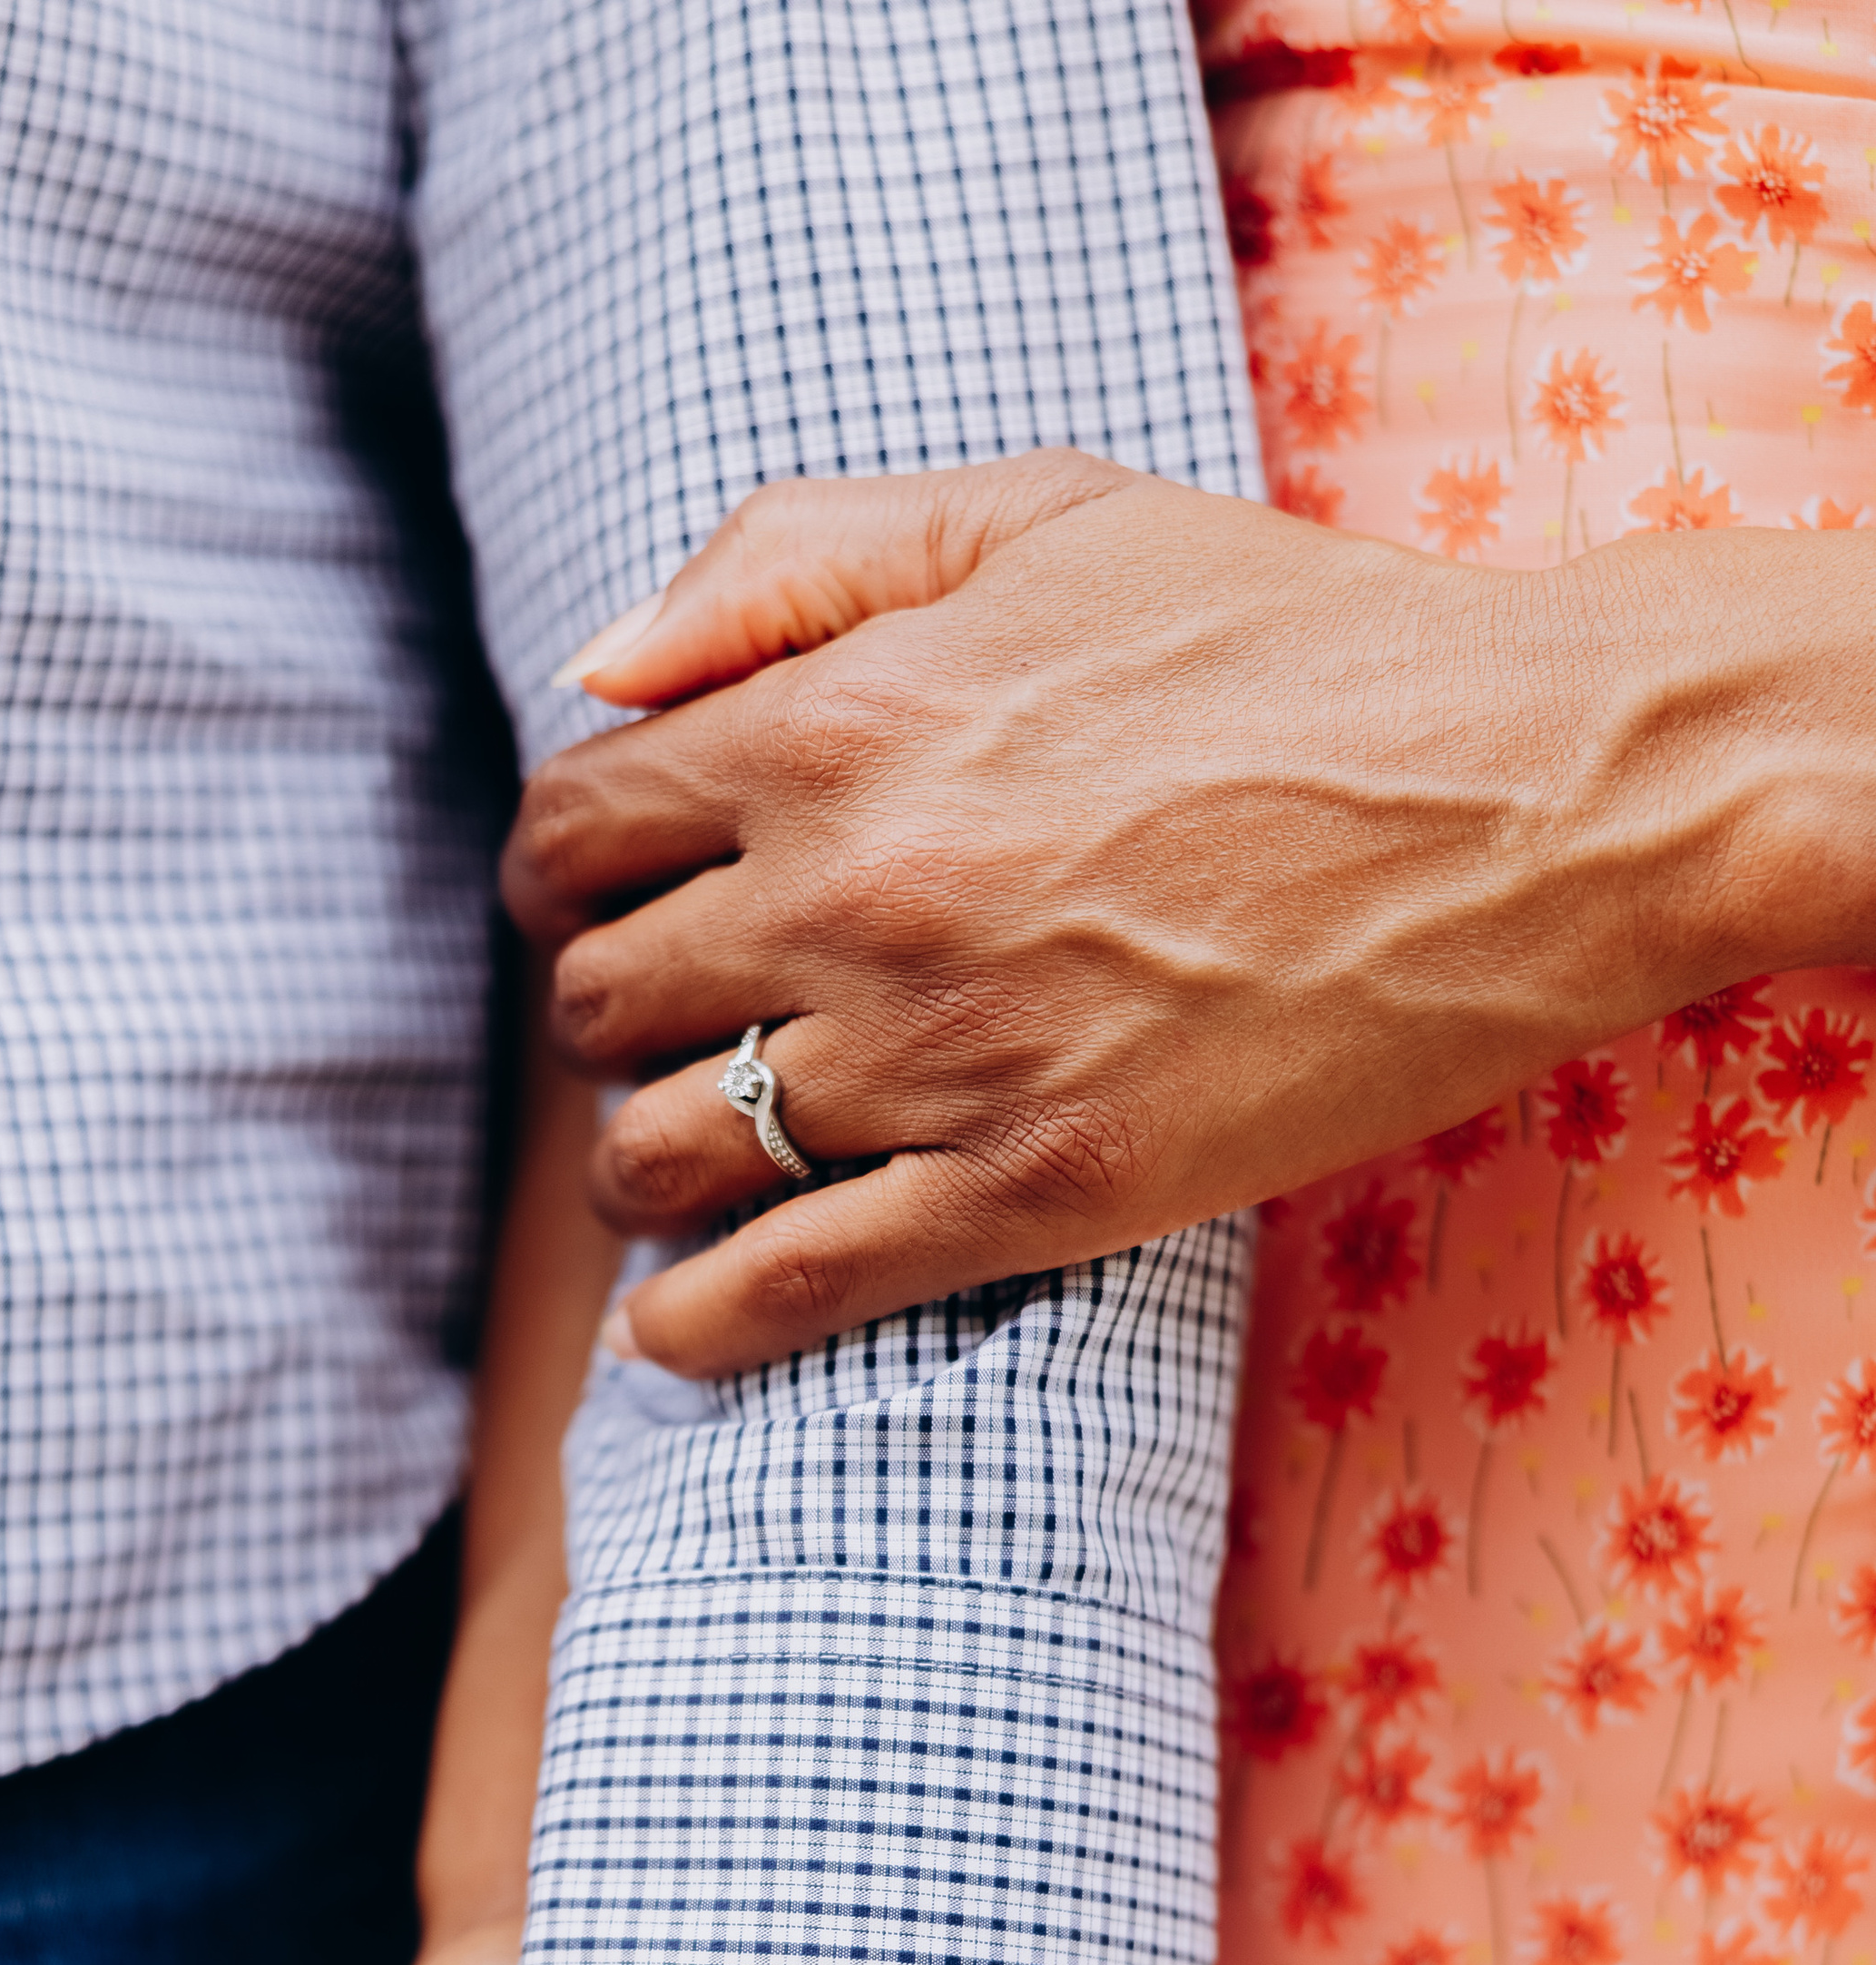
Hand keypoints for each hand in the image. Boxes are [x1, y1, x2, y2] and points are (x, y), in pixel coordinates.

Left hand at [507, 453, 1863, 1375]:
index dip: (569, 882)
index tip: (619, 907)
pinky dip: (697, 1324)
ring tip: (696, 1165)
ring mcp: (939, 1055)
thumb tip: (590, 670)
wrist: (1524, 797)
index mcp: (836, 720)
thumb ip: (789, 561)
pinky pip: (782, 1290)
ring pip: (662, 1157)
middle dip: (612, 1021)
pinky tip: (683, 1324)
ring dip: (648, 1170)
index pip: (570, 835)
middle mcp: (852, 892)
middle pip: (596, 1005)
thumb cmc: (1289, 638)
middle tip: (681, 1031)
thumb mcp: (1035, 511)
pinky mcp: (1032, 1192)